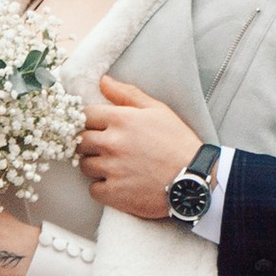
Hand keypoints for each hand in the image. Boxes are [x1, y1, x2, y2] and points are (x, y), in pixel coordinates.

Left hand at [78, 77, 202, 225]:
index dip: (90, 122)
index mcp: (121, 119)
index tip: (98, 128)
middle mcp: (111, 143)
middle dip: (90, 144)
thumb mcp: (157, 110)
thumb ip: (127, 94)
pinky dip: (102, 188)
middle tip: (106, 148)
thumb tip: (103, 81)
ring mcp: (111, 170)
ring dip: (95, 166)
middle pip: (80, 142)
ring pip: (84, 166)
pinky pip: (93, 189)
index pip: (85, 116)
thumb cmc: (178, 142)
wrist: (194, 178)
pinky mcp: (114, 194)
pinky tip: (118, 183)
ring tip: (114, 166)